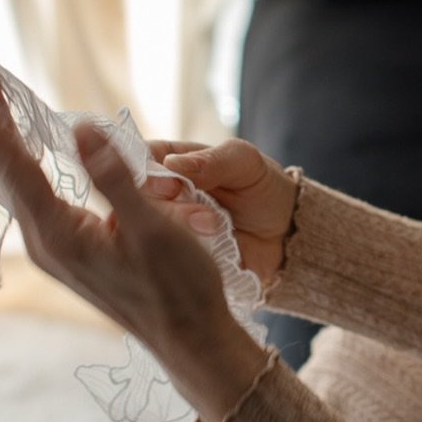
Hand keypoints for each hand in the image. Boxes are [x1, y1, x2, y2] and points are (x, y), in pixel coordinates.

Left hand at [0, 64, 267, 421]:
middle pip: (6, 169)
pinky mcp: (66, 250)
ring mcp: (53, 248)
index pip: (13, 166)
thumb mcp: (153, 228)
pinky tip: (6, 160)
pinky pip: (31, 196)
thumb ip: (115, 179)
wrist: (188, 338)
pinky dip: (20, 163)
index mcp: (59, 234)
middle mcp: (45, 242)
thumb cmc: (178, 286)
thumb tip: (80, 129)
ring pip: (16, 182)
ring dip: (4, 137)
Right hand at [145, 137, 296, 288]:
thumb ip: (212, 161)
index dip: (147, 175)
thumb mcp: (243, 163)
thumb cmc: (261, 187)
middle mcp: (159, 197)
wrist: (287, 234)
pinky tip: (208, 251)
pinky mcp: (175, 259)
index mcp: (169, 162)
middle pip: (135, 201)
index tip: (172, 186)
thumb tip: (174, 163)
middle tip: (201, 214)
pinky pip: (164, 260)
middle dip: (166, 208)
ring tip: (213, 227)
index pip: (137, 163)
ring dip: (179, 231)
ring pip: (146, 232)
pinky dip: (185, 255)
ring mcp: (165, 229)